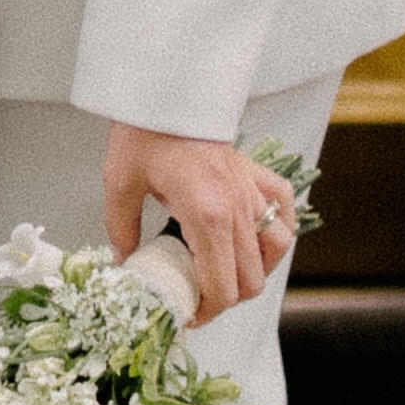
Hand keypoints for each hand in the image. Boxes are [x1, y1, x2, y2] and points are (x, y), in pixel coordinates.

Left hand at [102, 122, 298, 310]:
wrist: (167, 90)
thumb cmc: (144, 132)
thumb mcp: (120, 185)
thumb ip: (123, 230)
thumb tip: (124, 262)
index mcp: (206, 216)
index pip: (223, 287)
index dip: (207, 313)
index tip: (189, 315)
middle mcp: (238, 208)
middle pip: (252, 280)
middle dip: (227, 300)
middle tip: (201, 298)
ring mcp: (252, 191)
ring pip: (276, 252)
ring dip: (255, 271)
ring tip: (227, 274)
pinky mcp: (257, 175)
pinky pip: (284, 211)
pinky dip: (276, 231)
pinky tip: (256, 237)